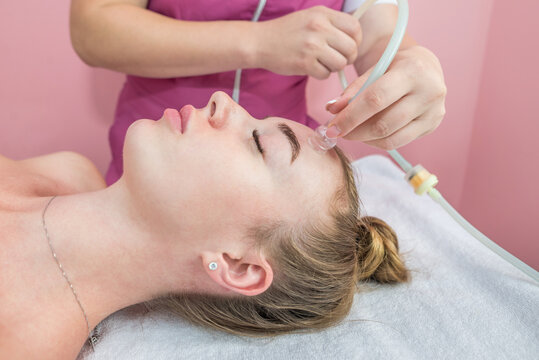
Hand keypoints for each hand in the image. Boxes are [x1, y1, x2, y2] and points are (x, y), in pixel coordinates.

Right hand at [254, 6, 362, 79]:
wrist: (260, 42)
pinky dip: (320, 74)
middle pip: (351, 48)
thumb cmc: (287, 32)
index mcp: (323, 14)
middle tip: (336, 59)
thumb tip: (354, 39)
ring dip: (333, 67)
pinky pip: (325, 74)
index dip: (356, 41)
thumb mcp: (310, 17)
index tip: (348, 47)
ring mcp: (312, 45)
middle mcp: (319, 27)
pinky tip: (310, 67)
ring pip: (340, 63)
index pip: (355, 28)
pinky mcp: (304, 63)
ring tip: (321, 62)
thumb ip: (332, 24)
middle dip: (347, 58)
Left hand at [326, 45, 446, 149]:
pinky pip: (398, 142)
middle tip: (337, 132)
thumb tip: (332, 110)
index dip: (350, 116)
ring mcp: (434, 112)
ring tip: (350, 132)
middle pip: (383, 123)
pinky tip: (367, 135)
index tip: (332, 128)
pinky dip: (377, 142)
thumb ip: (354, 89)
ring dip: (364, 139)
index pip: (375, 99)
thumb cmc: (396, 66)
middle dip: (354, 131)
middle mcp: (429, 92)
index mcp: (413, 71)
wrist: (427, 67)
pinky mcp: (433, 125)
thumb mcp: (375, 68)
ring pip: (390, 138)